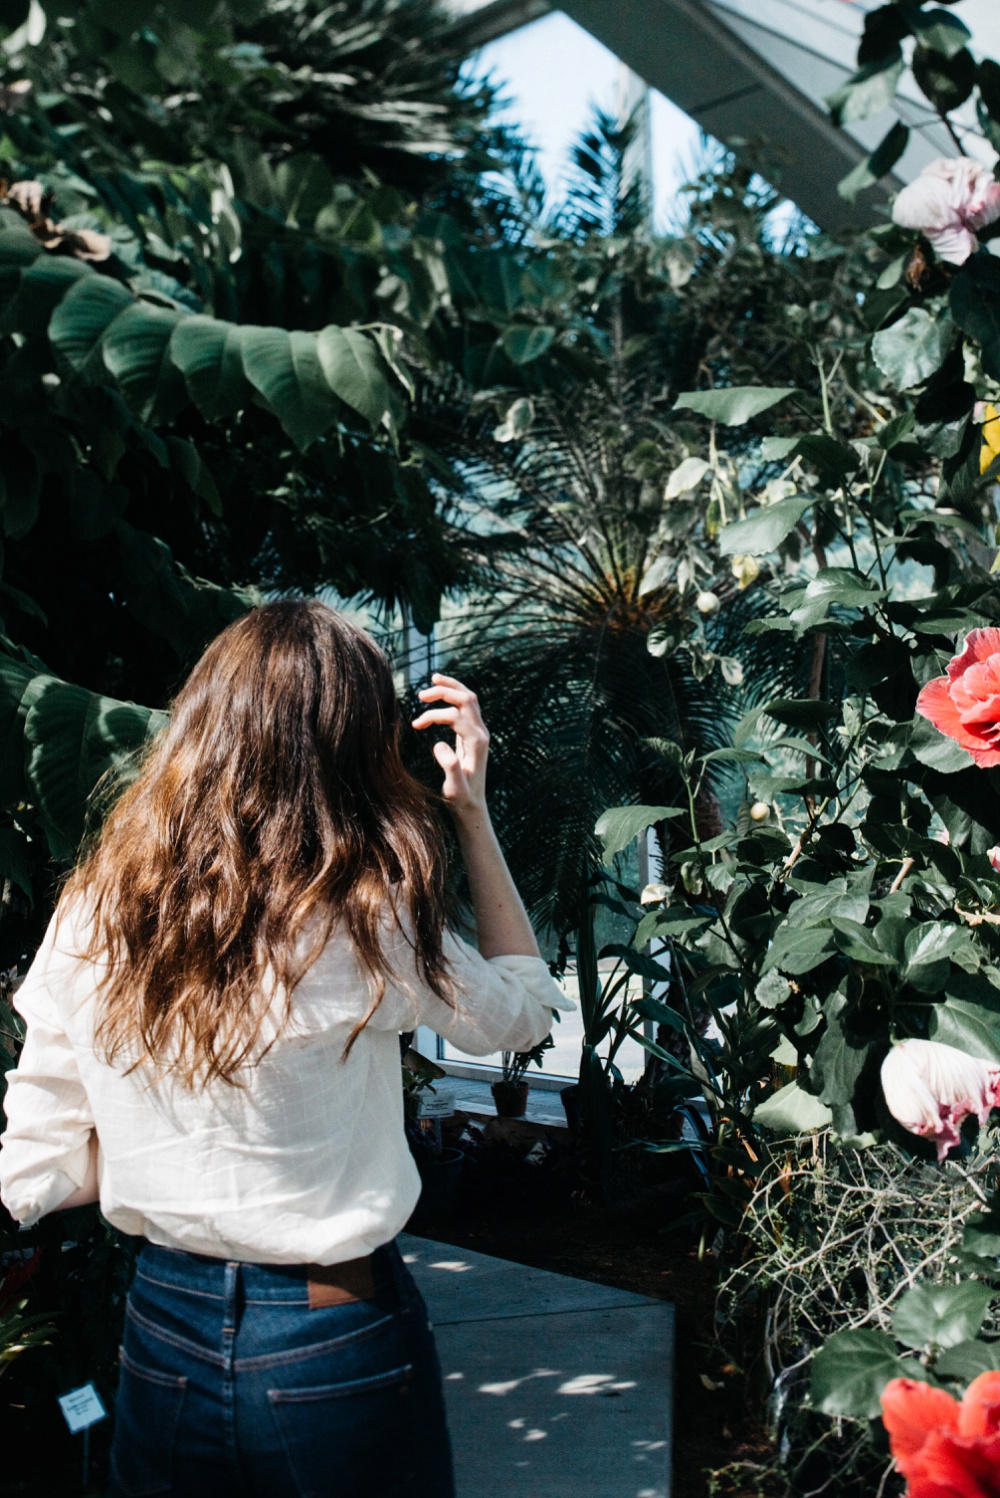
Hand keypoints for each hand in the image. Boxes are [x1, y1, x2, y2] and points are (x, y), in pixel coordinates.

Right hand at [411, 673, 488, 814]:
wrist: (473, 804)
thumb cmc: (461, 798)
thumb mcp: (454, 788)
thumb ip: (450, 767)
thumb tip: (438, 745)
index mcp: (476, 743)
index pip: (456, 716)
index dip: (434, 715)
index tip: (416, 725)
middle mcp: (481, 733)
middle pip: (467, 699)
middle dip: (444, 692)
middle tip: (421, 695)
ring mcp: (479, 732)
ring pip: (469, 699)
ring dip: (451, 687)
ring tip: (433, 680)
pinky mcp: (474, 733)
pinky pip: (467, 706)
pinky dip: (454, 695)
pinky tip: (440, 693)